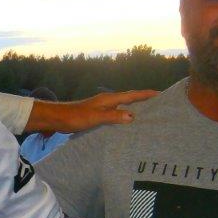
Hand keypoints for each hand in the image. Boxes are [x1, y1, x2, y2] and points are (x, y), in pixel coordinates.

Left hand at [26, 89, 158, 132]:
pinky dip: (124, 116)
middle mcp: (107, 101)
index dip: (146, 94)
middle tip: (159, 104)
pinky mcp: (97, 115)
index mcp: (108, 99)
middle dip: (144, 100)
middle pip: (129, 99)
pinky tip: (126, 124)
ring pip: (122, 106)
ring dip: (135, 108)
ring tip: (148, 114)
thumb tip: (133, 116)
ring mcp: (102, 107)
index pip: (132, 95)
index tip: (161, 93)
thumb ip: (112, 116)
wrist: (56, 119)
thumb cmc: (73, 117)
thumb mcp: (94, 117)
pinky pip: (115, 114)